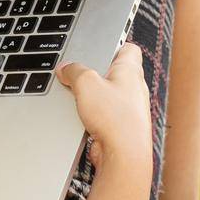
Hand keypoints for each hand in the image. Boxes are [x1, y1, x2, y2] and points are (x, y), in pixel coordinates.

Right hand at [57, 42, 149, 169]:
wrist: (123, 154)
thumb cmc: (114, 118)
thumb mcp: (86, 83)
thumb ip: (73, 71)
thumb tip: (65, 68)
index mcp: (130, 71)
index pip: (128, 48)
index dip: (112, 44)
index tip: (96, 45)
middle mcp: (134, 88)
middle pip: (113, 71)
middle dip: (94, 73)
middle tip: (78, 75)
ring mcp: (128, 108)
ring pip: (107, 94)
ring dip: (92, 95)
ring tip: (80, 98)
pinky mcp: (120, 125)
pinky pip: (104, 113)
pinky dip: (93, 113)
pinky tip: (84, 117)